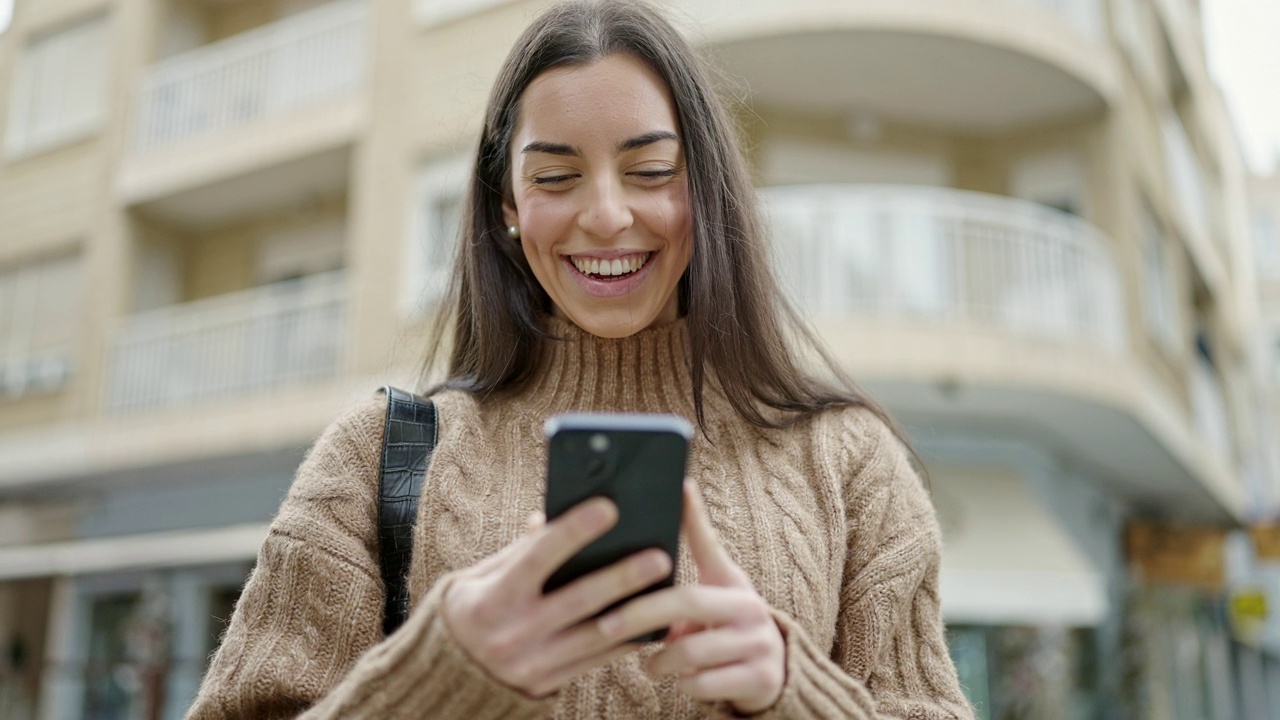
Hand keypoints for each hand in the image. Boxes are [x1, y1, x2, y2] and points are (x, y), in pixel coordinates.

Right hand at [441, 497, 671, 696]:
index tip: (607, 507)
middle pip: (578, 601)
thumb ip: (522, 549)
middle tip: (660, 556)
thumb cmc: (473, 608)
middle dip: (622, 578)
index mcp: (492, 599)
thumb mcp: (483, 575)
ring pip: (596, 636)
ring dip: (637, 613)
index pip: (537, 558)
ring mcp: (532, 664)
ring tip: (668, 591)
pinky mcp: (548, 685)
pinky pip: (597, 661)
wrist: (449, 673)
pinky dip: (627, 641)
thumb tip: (553, 517)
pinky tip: (653, 622)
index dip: (572, 531)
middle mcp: (512, 634)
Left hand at [597, 483, 785, 714]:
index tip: (679, 486)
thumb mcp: (716, 593)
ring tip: (651, 663)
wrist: (775, 675)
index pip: (709, 544)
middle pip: (686, 602)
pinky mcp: (759, 679)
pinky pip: (702, 683)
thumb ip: (689, 564)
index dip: (694, 517)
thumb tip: (658, 522)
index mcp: (733, 583)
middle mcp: (751, 608)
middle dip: (640, 613)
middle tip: (607, 625)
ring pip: (689, 651)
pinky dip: (683, 684)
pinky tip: (680, 679)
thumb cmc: (729, 626)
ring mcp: (758, 644)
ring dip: (661, 660)